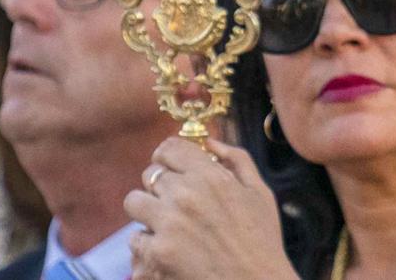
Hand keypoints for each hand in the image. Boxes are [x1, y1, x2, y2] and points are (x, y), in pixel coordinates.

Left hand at [125, 137, 299, 279]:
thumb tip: (211, 141)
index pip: (169, 148)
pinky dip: (148, 243)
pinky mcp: (156, 253)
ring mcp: (168, 224)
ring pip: (134, 201)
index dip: (168, 156)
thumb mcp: (260, 193)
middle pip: (150, 174)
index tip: (171, 167)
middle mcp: (186, 195)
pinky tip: (168, 249)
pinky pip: (135, 237)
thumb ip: (237, 160)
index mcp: (211, 176)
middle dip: (160, 186)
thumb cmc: (262, 241)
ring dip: (147, 210)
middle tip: (175, 202)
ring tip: (165, 223)